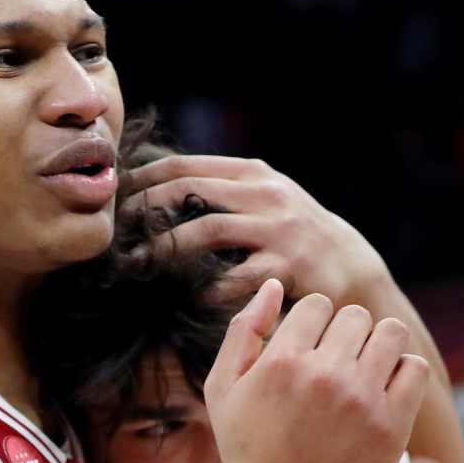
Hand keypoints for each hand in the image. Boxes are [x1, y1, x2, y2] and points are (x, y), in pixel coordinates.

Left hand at [120, 154, 385, 304]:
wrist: (349, 266)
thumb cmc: (292, 234)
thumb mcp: (262, 199)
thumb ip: (220, 190)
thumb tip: (154, 190)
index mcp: (251, 173)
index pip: (183, 166)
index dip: (142, 181)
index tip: (113, 200)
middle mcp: (264, 194)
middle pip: (187, 190)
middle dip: (145, 210)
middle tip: (116, 233)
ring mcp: (277, 229)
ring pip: (206, 229)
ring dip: (165, 249)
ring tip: (138, 265)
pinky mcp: (286, 266)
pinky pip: (233, 278)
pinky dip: (205, 288)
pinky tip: (186, 296)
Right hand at [120, 154, 463, 462]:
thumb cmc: (247, 447)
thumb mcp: (223, 389)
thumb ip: (242, 331)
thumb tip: (273, 284)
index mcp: (279, 363)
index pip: (316, 305)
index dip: (312, 322)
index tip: (307, 349)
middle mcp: (322, 376)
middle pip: (354, 315)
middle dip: (344, 333)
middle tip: (334, 363)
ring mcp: (360, 400)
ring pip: (389, 333)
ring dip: (377, 345)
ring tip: (362, 370)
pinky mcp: (392, 424)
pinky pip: (415, 368)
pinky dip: (402, 373)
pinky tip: (381, 391)